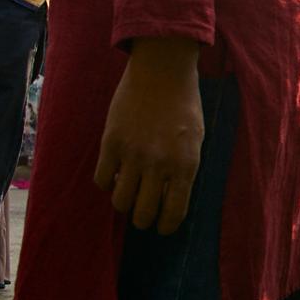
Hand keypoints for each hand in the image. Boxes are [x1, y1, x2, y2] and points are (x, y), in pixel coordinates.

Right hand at [95, 37, 203, 234]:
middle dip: (143, 219)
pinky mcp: (111, 143)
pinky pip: (102, 180)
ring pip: (120, 201)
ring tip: (128, 194)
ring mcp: (133, 154)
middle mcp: (159, 164)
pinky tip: (115, 175)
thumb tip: (170, 197)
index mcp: (186, 164)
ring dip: (123, 203)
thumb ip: (184, 168)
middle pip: (143, 213)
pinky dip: (107, 183)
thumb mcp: (197, 139)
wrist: (163, 72)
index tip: (162, 227)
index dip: (166, 226)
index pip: (174, 211)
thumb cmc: (185, 105)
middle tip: (142, 215)